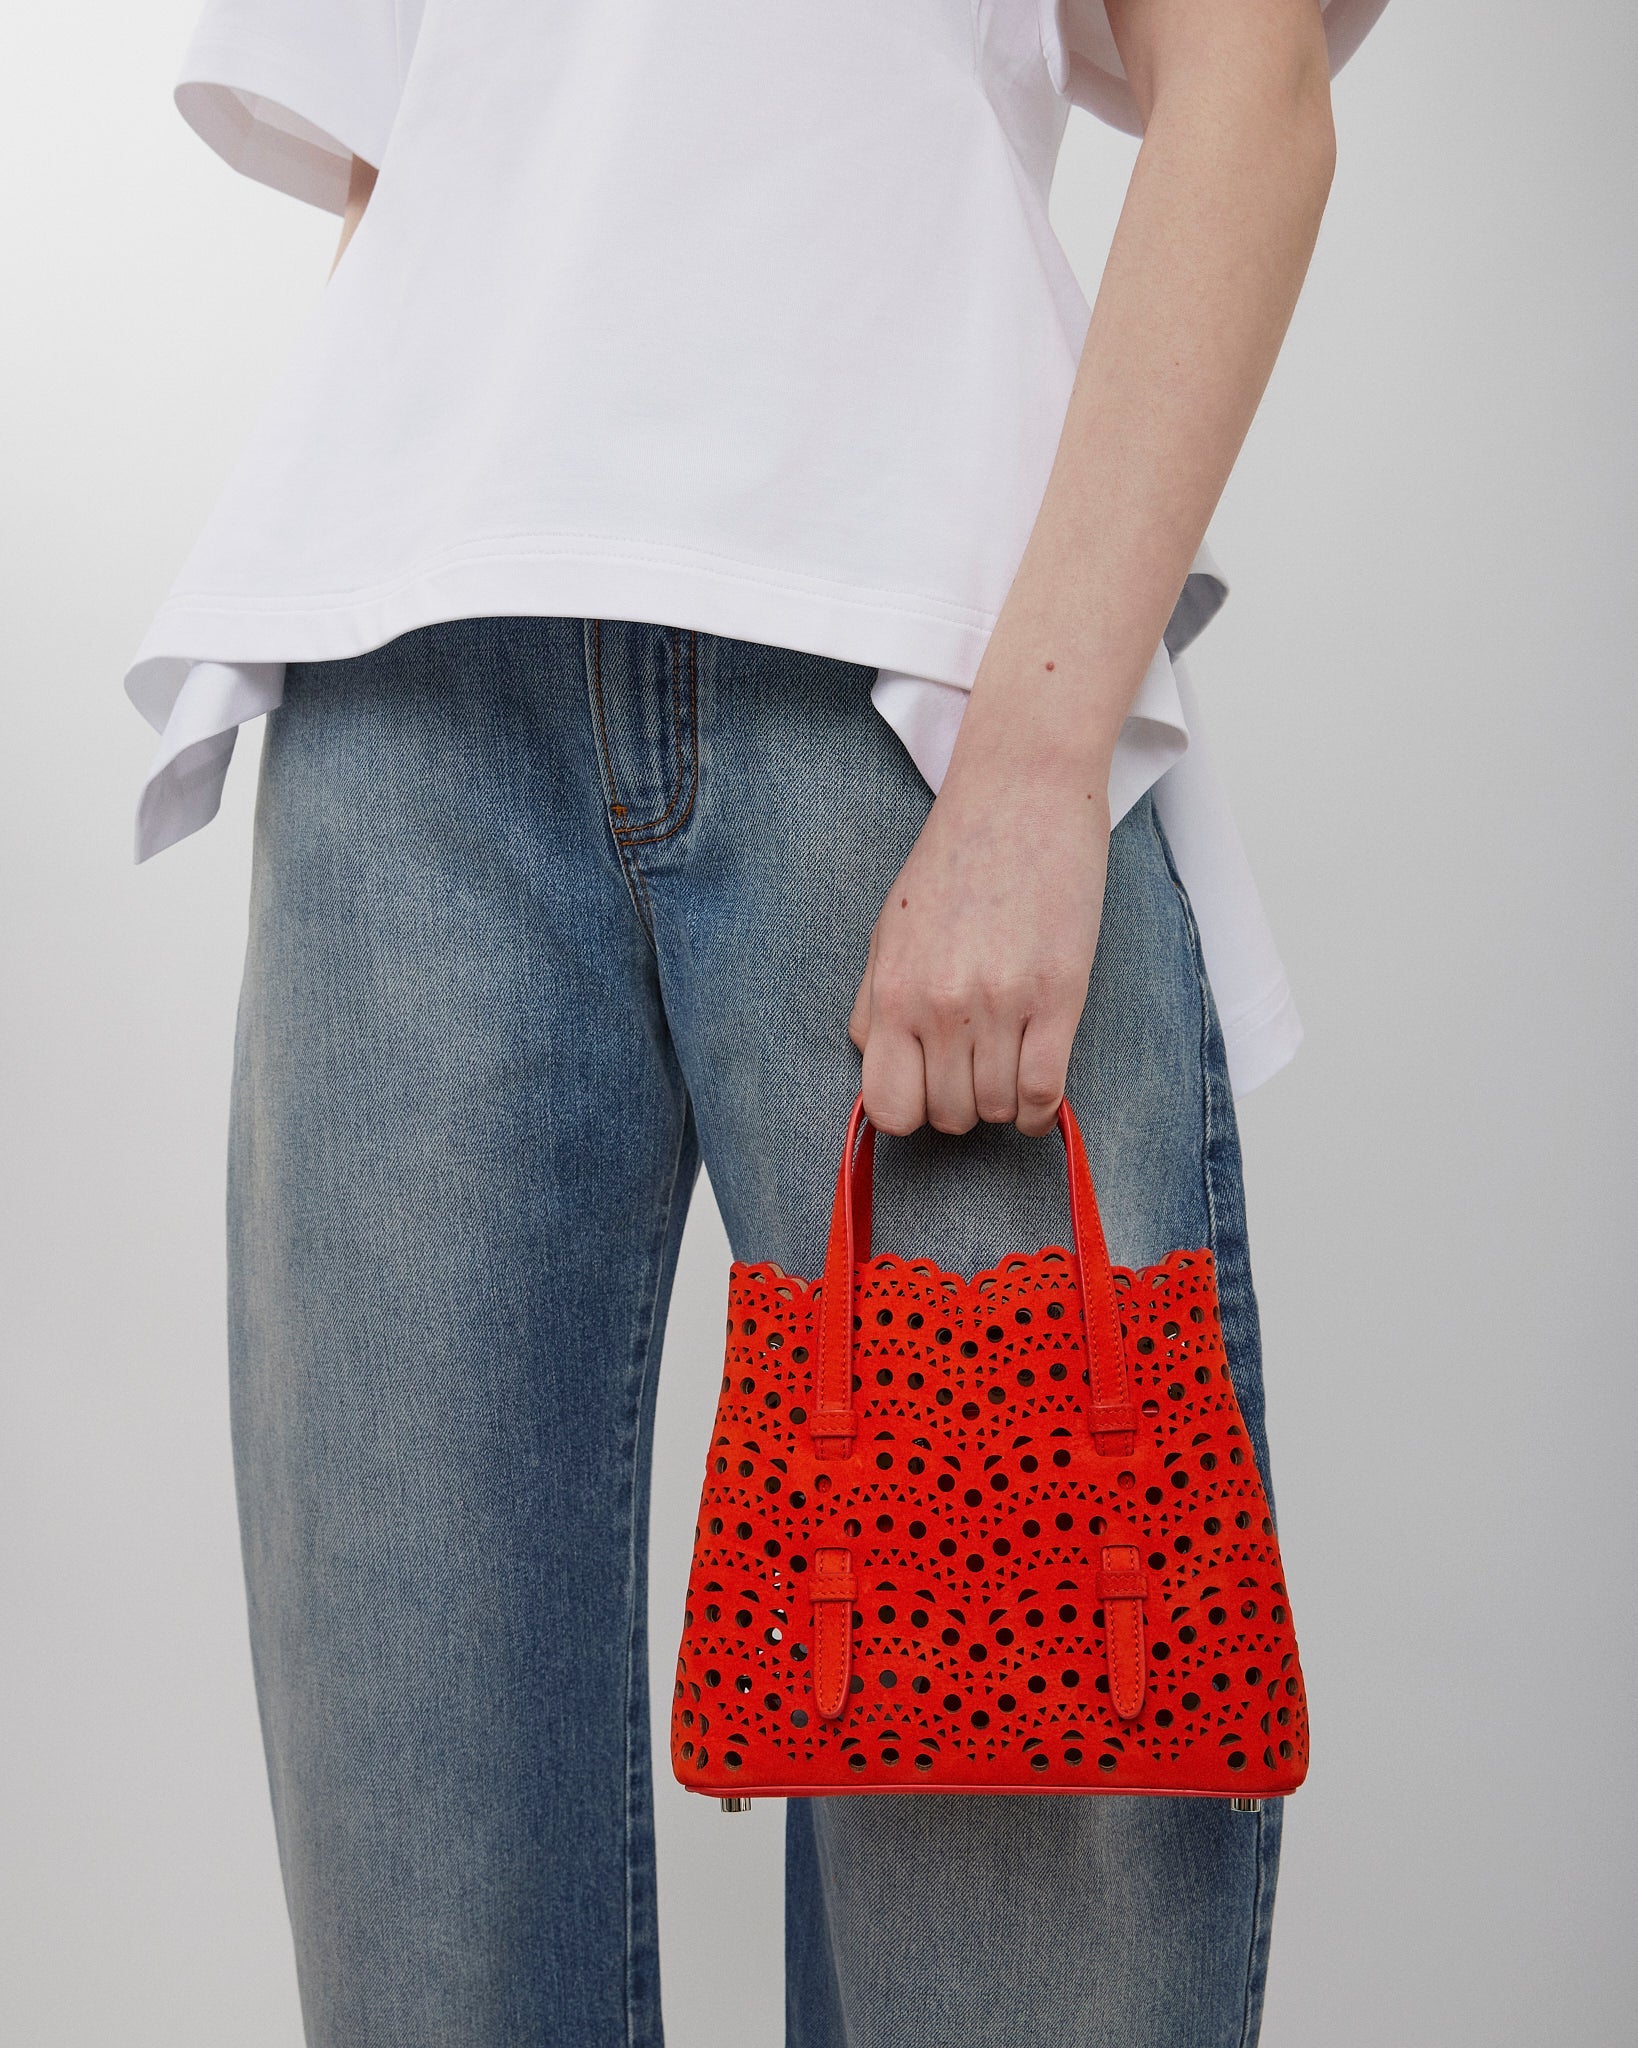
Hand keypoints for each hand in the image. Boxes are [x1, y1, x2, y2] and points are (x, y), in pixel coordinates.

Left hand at [849, 744, 1110, 1138]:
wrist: (1019, 793)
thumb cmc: (955, 857)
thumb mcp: (890, 929)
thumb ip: (875, 1001)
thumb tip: (875, 1060)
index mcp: (893, 990)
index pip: (887, 1106)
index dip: (909, 1113)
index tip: (927, 1092)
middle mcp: (941, 1005)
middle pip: (948, 1115)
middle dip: (961, 1106)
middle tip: (975, 1072)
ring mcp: (1001, 1003)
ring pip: (999, 1109)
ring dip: (1005, 1104)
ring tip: (1009, 1068)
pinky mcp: (1059, 995)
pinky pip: (1045, 1091)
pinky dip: (1044, 1111)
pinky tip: (1041, 1097)